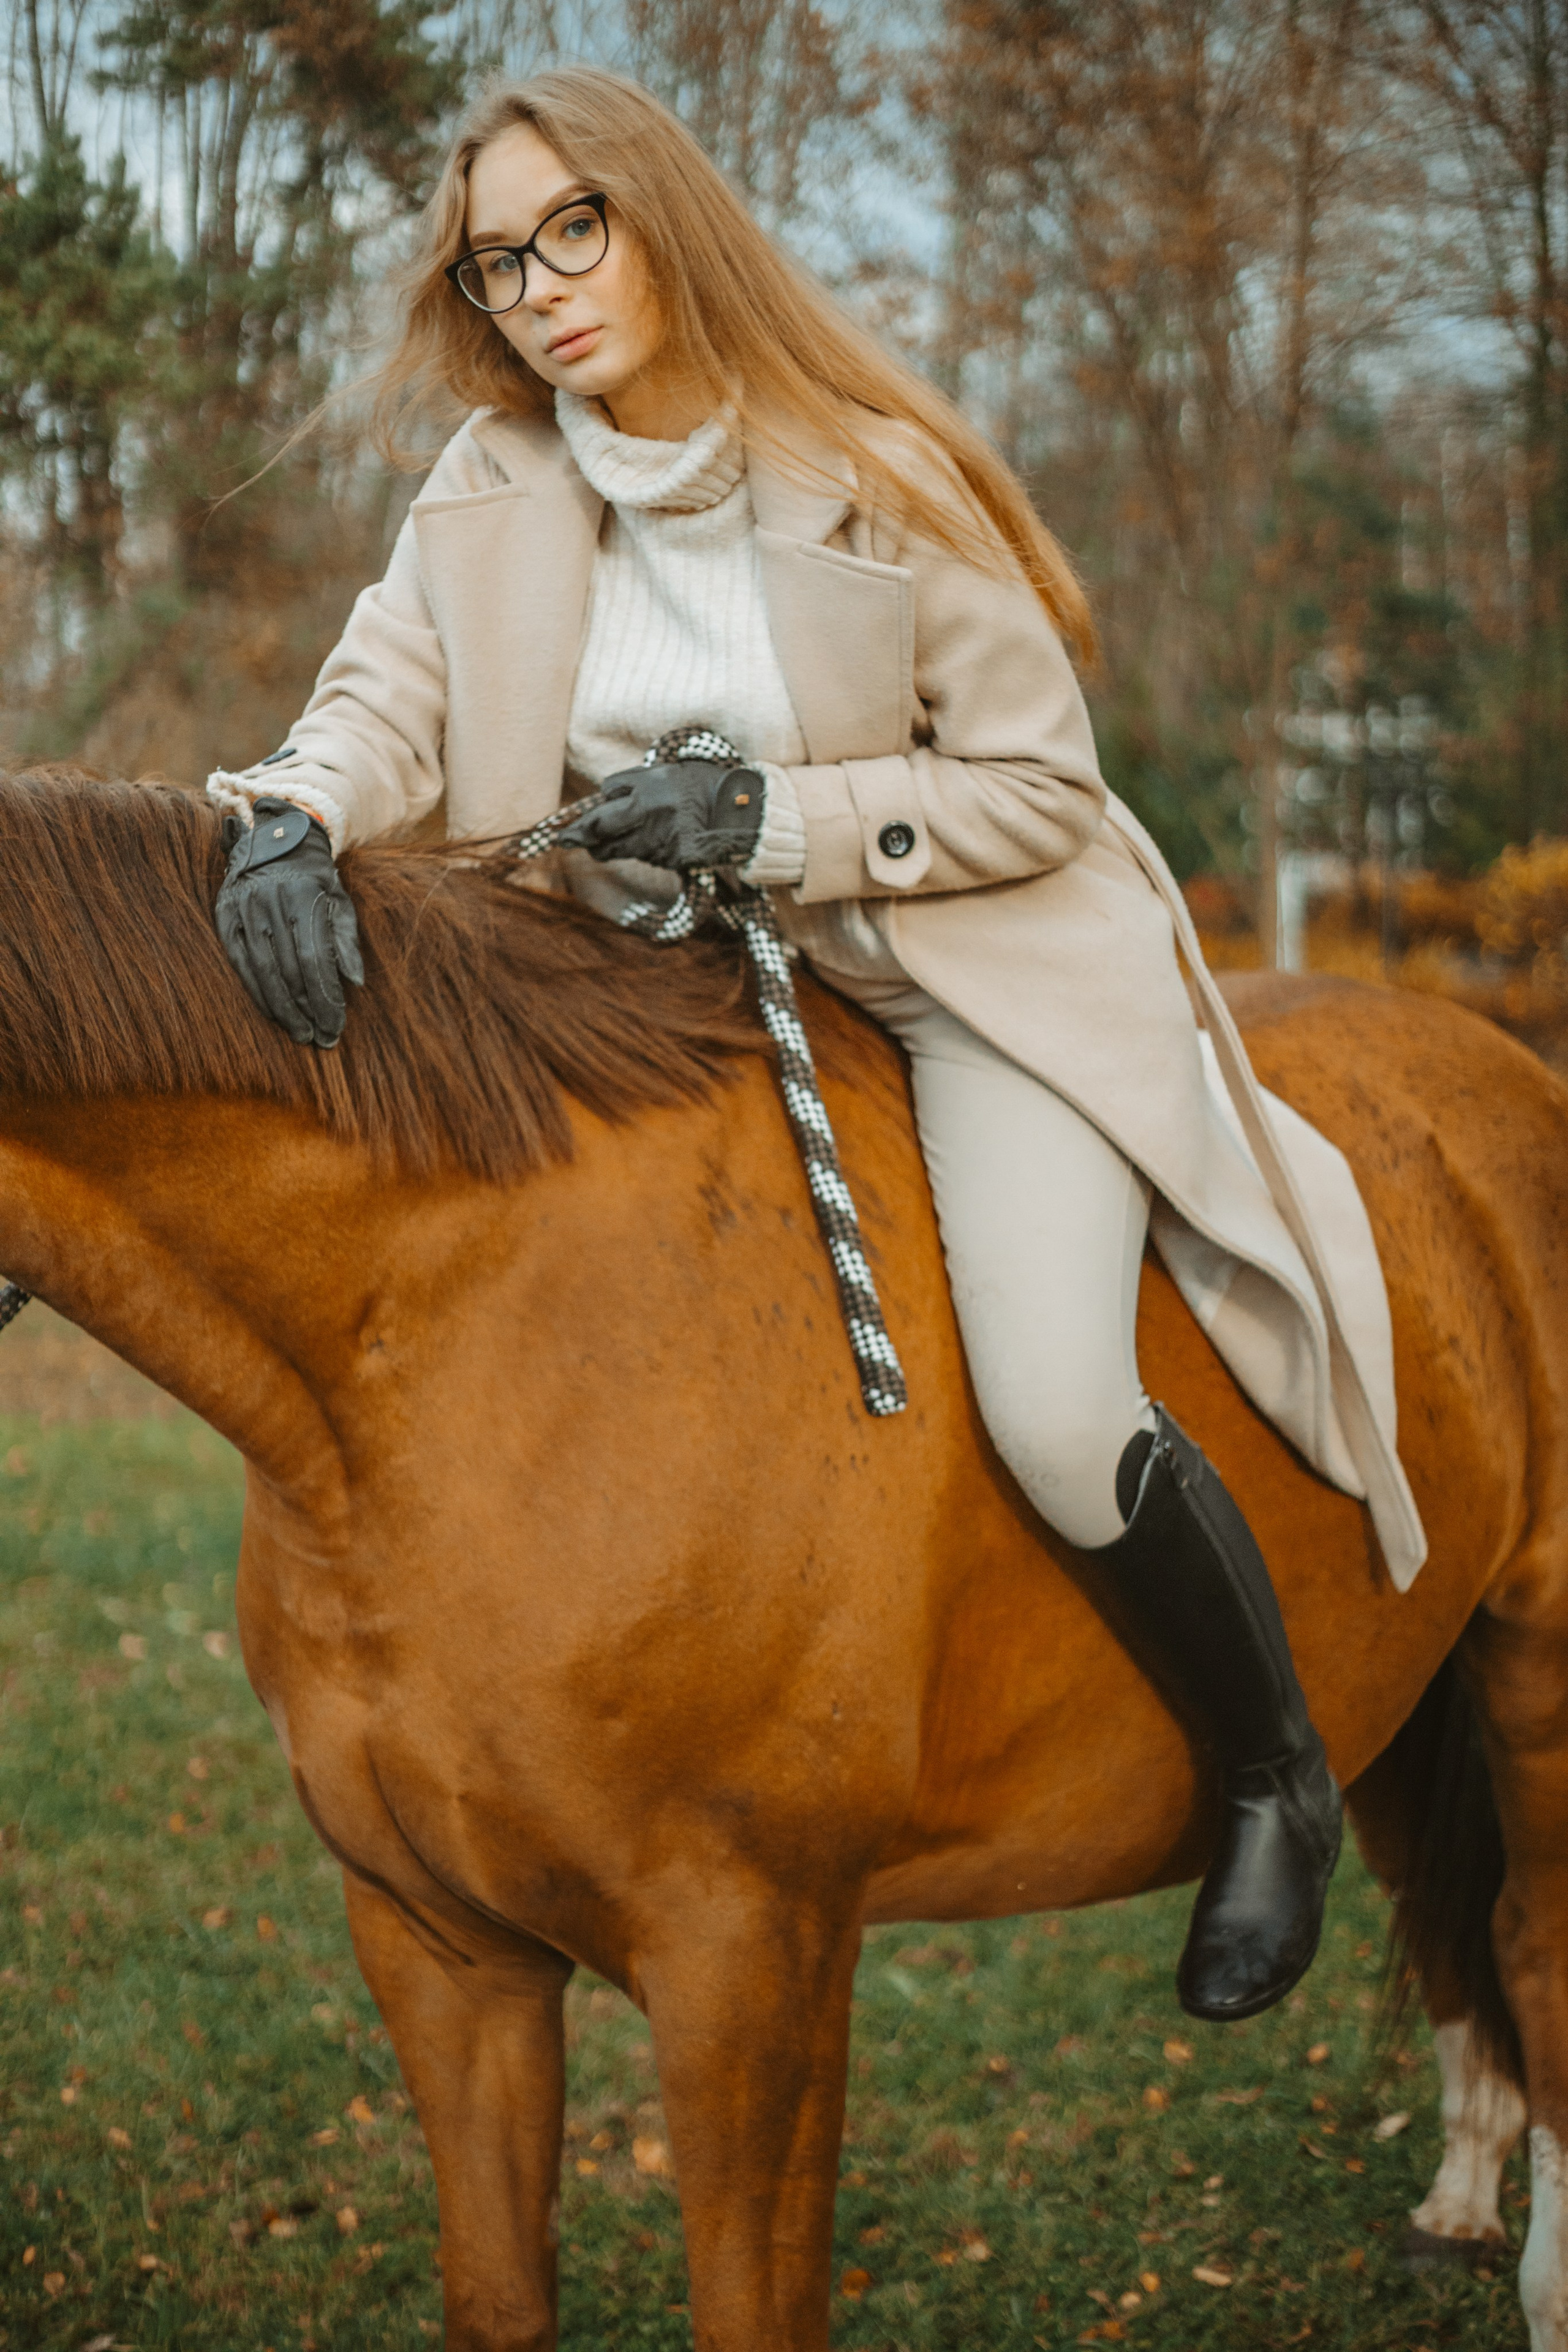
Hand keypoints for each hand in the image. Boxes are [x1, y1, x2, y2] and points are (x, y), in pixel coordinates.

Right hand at [215, 797, 364, 1047]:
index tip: (336, 1026)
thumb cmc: (316, 878)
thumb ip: (346, 940)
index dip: (325, 997)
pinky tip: (274, 1013)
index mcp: (304, 895)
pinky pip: (241, 962)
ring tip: (301, 1033)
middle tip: (321, 1038)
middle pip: (290, 970)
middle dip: (308, 1009)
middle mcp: (270, 900)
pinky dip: (257, 992)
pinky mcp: (225, 915)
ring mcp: (244, 908)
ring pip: (263, 971)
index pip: (315, 959)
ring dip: (283, 1009)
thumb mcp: (339, 900)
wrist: (275, 840)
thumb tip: (354, 983)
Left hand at [558, 759, 764, 872]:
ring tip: (606, 841)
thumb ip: (631, 783)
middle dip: (584, 841)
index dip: (581, 825)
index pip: (601, 813)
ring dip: (611, 846)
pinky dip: (641, 850)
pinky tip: (652, 839)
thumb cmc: (703, 784)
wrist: (741, 811)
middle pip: (603, 839)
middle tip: (570, 840)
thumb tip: (603, 796)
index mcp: (646, 793)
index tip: (564, 834)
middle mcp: (649, 820)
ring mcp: (661, 844)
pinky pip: (646, 856)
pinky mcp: (672, 860)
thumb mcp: (665, 771)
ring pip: (622, 850)